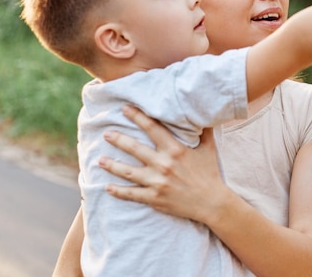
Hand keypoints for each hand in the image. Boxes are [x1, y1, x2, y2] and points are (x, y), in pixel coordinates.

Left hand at [99, 105, 225, 222]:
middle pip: (134, 148)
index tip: (125, 108)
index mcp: (176, 150)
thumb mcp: (209, 148)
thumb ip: (204, 131)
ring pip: (128, 172)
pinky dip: (118, 191)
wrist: (212, 202)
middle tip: (106, 133)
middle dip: (118, 139)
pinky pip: (131, 194)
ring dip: (112, 165)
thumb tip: (204, 113)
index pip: (153, 128)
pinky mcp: (154, 198)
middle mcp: (164, 165)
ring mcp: (157, 182)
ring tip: (100, 160)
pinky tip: (107, 187)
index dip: (138, 117)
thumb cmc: (210, 173)